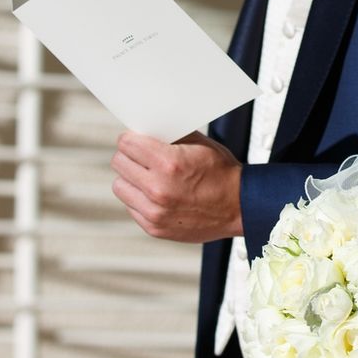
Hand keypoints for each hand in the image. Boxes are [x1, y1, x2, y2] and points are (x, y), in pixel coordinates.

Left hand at [111, 130, 241, 242]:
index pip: (127, 144)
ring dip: (131, 179)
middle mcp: (158, 188)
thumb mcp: (200, 144)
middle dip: (130, 156)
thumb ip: (170, 136)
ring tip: (148, 177)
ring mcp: (154, 211)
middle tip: (142, 156)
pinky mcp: (154, 227)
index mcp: (169, 163)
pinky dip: (139, 199)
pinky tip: (156, 194)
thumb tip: (148, 130)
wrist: (238, 207)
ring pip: (119, 186)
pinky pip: (131, 206)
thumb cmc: (222, 174)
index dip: (131, 138)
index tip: (135, 140)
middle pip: (119, 163)